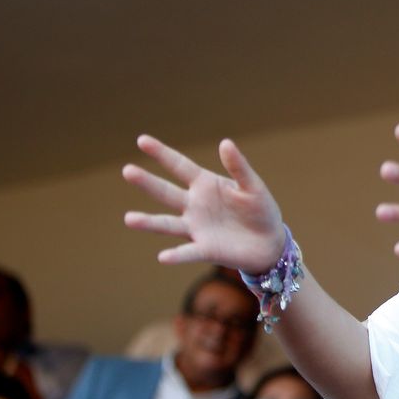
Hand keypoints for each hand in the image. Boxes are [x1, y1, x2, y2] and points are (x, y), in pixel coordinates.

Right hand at [123, 135, 285, 273]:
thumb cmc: (260, 209)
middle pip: (166, 192)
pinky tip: (163, 257)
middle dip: (147, 182)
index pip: (179, 165)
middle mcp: (194, 205)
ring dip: (149, 223)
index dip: (161, 153)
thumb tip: (225, 142)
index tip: (141, 140)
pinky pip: (188, 252)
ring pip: (167, 224)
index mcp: (205, 184)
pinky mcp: (205, 249)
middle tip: (127, 171)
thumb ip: (239, 167)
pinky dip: (176, 255)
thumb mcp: (252, 186)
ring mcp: (196, 227)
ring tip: (129, 219)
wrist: (270, 242)